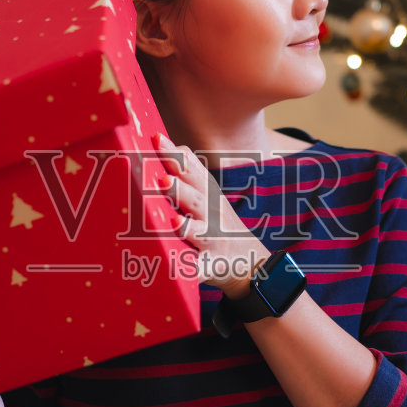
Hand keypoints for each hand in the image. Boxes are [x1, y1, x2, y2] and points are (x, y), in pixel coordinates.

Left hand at [155, 132, 268, 296]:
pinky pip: (197, 267)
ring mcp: (210, 240)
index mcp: (205, 192)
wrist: (249, 259)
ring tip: (172, 220)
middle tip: (161, 180)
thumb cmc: (217, 221)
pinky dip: (189, 266)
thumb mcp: (208, 191)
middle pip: (194, 197)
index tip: (157, 140)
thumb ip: (187, 169)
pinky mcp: (208, 264)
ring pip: (197, 231)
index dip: (174, 155)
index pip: (190, 169)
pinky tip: (177, 264)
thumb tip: (159, 139)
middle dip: (179, 188)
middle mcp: (209, 213)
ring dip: (184, 226)